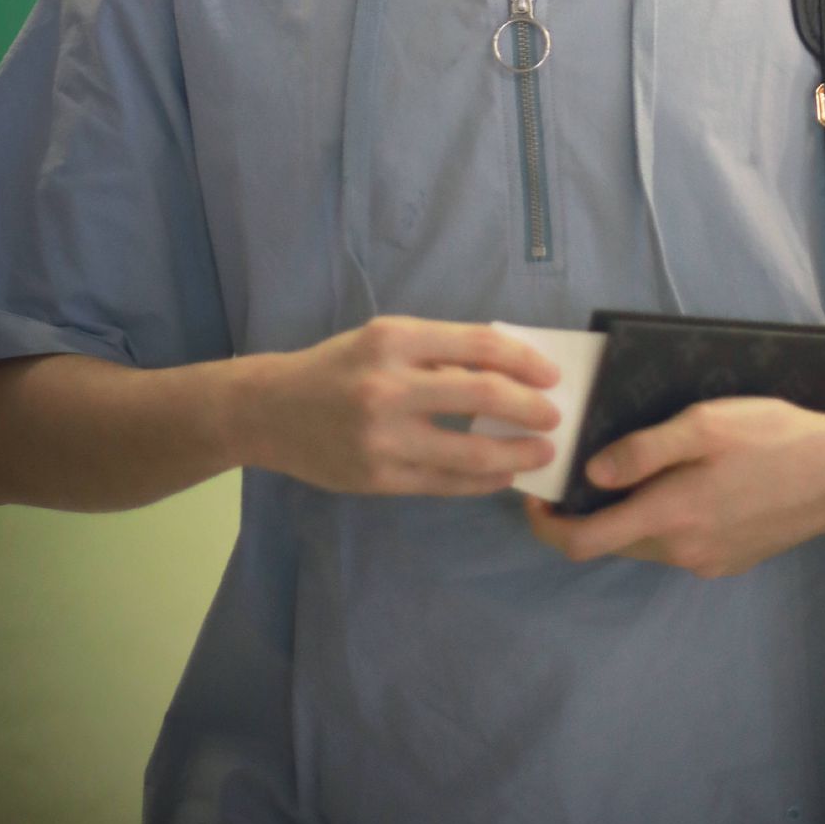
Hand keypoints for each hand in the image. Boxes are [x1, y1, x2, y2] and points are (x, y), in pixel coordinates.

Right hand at [243, 314, 560, 496]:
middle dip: (531, 409)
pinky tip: (501, 474)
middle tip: (555, 418)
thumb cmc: (337, 367)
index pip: (479, 345)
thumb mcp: (383, 339)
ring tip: (541, 453)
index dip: (524, 361)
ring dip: (517, 454)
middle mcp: (389, 386)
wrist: (269, 411)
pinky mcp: (378, 479)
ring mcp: (383, 438)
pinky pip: (446, 484)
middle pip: (483, 396)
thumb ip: (439, 352)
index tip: (551, 375)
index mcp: (395, 339)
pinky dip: (482, 481)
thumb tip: (508, 371)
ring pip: (471, 452)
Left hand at [522, 396, 824, 576]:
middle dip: (585, 513)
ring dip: (626, 514)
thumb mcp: (705, 424)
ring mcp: (710, 561)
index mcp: (671, 517)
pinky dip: (661, 518)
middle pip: (612, 542)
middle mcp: (684, 551)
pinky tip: (679, 481)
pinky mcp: (731, 560)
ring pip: (645, 542)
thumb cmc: (776, 437)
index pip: (584, 543)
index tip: (533, 497)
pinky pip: (678, 543)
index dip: (547, 526)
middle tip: (577, 467)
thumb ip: (644, 451)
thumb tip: (591, 475)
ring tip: (628, 467)